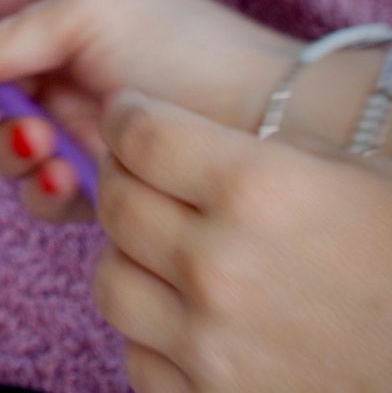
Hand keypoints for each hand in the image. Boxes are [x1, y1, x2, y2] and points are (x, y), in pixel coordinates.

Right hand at [0, 0, 294, 219]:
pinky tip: (65, 178)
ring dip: (5, 146)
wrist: (273, 126)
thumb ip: (5, 32)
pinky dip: (41, 185)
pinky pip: (40, 188)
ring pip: (1, 141)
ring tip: (37, 147)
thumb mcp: (89, 14)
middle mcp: (66, 62)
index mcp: (65, 2)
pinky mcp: (97, 179)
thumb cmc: (186, 50)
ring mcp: (80, 122)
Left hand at [92, 91, 391, 391]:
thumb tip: (173, 130)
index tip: (129, 115)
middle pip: (117, 202)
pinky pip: (138, 356)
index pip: (141, 134)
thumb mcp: (358, 178)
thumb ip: (260, 153)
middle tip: (144, 176)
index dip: (127, 116)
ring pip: (112, 279)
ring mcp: (212, 342)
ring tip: (166, 250)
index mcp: (261, 190)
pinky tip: (193, 318)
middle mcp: (222, 265)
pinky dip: (154, 333)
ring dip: (131, 256)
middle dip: (124, 178)